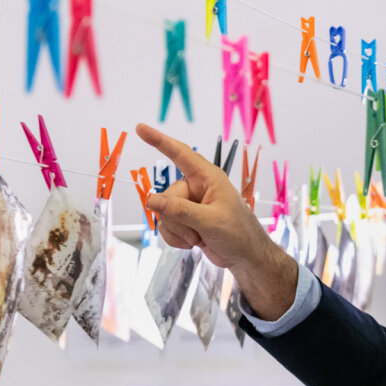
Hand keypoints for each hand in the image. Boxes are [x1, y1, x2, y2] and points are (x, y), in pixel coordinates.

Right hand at [135, 123, 298, 320]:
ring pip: (164, 212)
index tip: (140, 128)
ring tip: (198, 237)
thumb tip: (151, 199)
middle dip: (176, 218)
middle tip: (196, 231)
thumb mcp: (209, 221)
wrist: (245, 257)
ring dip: (177, 230)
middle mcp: (197, 187)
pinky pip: (166, 225)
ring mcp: (191, 204)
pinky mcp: (186, 220)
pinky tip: (192, 243)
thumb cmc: (238, 234)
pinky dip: (175, 237)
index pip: (180, 154)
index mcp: (208, 178)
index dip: (159, 141)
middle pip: (167, 195)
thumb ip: (179, 210)